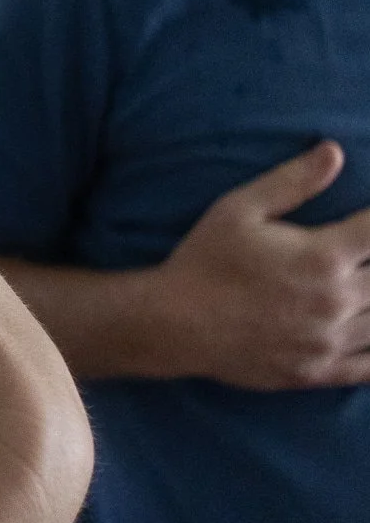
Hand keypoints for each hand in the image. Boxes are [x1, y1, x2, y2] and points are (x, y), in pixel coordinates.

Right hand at [150, 140, 369, 389]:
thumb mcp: (239, 209)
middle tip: (364, 258)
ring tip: (367, 290)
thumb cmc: (203, 261)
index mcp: (324, 256)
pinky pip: (369, 367)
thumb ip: (292, 181)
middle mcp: (337, 300)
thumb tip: (334, 151)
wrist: (172, 323)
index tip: (369, 223)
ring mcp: (329, 341)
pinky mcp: (317, 371)